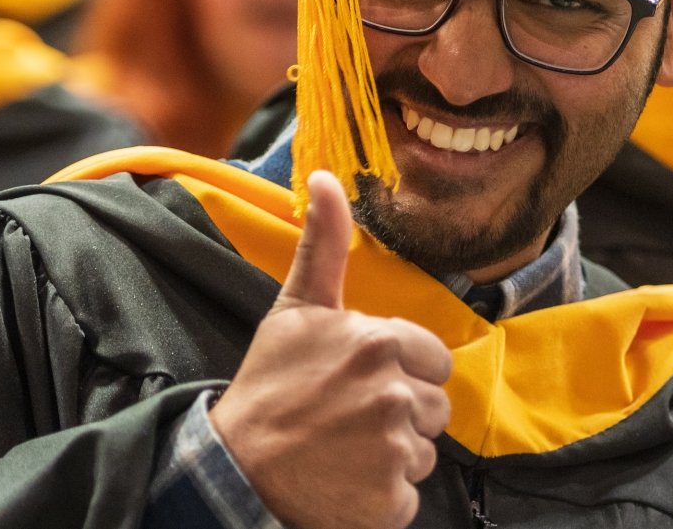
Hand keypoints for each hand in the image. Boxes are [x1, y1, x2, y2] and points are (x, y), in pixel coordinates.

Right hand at [211, 172, 454, 528]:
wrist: (237, 468)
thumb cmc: (270, 385)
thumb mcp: (295, 309)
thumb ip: (324, 246)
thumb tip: (328, 176)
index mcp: (379, 342)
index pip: (434, 360)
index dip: (401, 371)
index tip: (358, 380)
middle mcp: (393, 394)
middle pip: (436, 406)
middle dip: (401, 413)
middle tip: (348, 416)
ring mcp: (393, 450)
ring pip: (425, 450)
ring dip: (394, 454)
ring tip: (346, 449)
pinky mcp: (391, 500)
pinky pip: (411, 494)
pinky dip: (384, 494)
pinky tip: (348, 480)